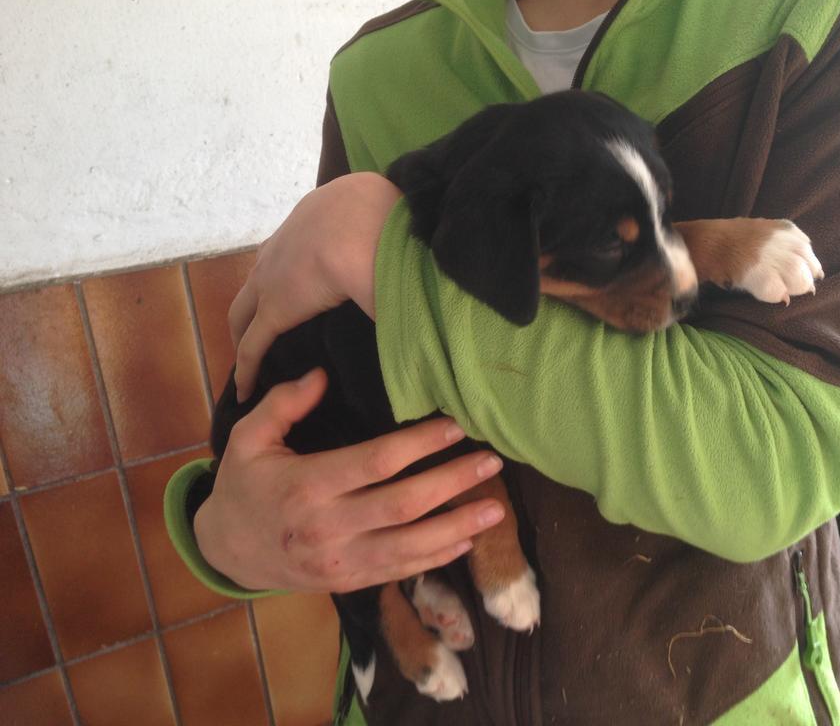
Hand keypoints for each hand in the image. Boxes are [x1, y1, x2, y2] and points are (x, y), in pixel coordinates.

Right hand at [194, 368, 505, 592]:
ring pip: (410, 545)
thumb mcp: (247, 439)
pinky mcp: (349, 581)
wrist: (227, 552)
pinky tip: (468, 541)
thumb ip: (282, 404)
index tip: (455, 426)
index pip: (375, 461)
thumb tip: (321, 374)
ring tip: (496, 508)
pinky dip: (437, 558)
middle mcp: (328, 527)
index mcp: (306, 486)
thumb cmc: (243, 487)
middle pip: (403, 505)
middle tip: (491, 462)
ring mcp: (341, 561)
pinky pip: (400, 571)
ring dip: (458, 526)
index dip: (419, 443)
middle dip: (452, 482)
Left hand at [230, 172, 400, 400]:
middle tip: (257, 331)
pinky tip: (246, 388)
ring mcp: (271, 279)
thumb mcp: (380, 226)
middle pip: (255, 282)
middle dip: (252, 306)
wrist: (364, 222)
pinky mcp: (274, 311)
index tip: (291, 292)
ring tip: (251, 359)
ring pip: (244, 311)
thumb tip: (412, 277)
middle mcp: (281, 248)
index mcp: (308, 226)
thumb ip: (388, 253)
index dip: (284, 276)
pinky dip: (248, 368)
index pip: (286, 254)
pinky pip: (252, 346)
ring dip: (244, 333)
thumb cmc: (383, 221)